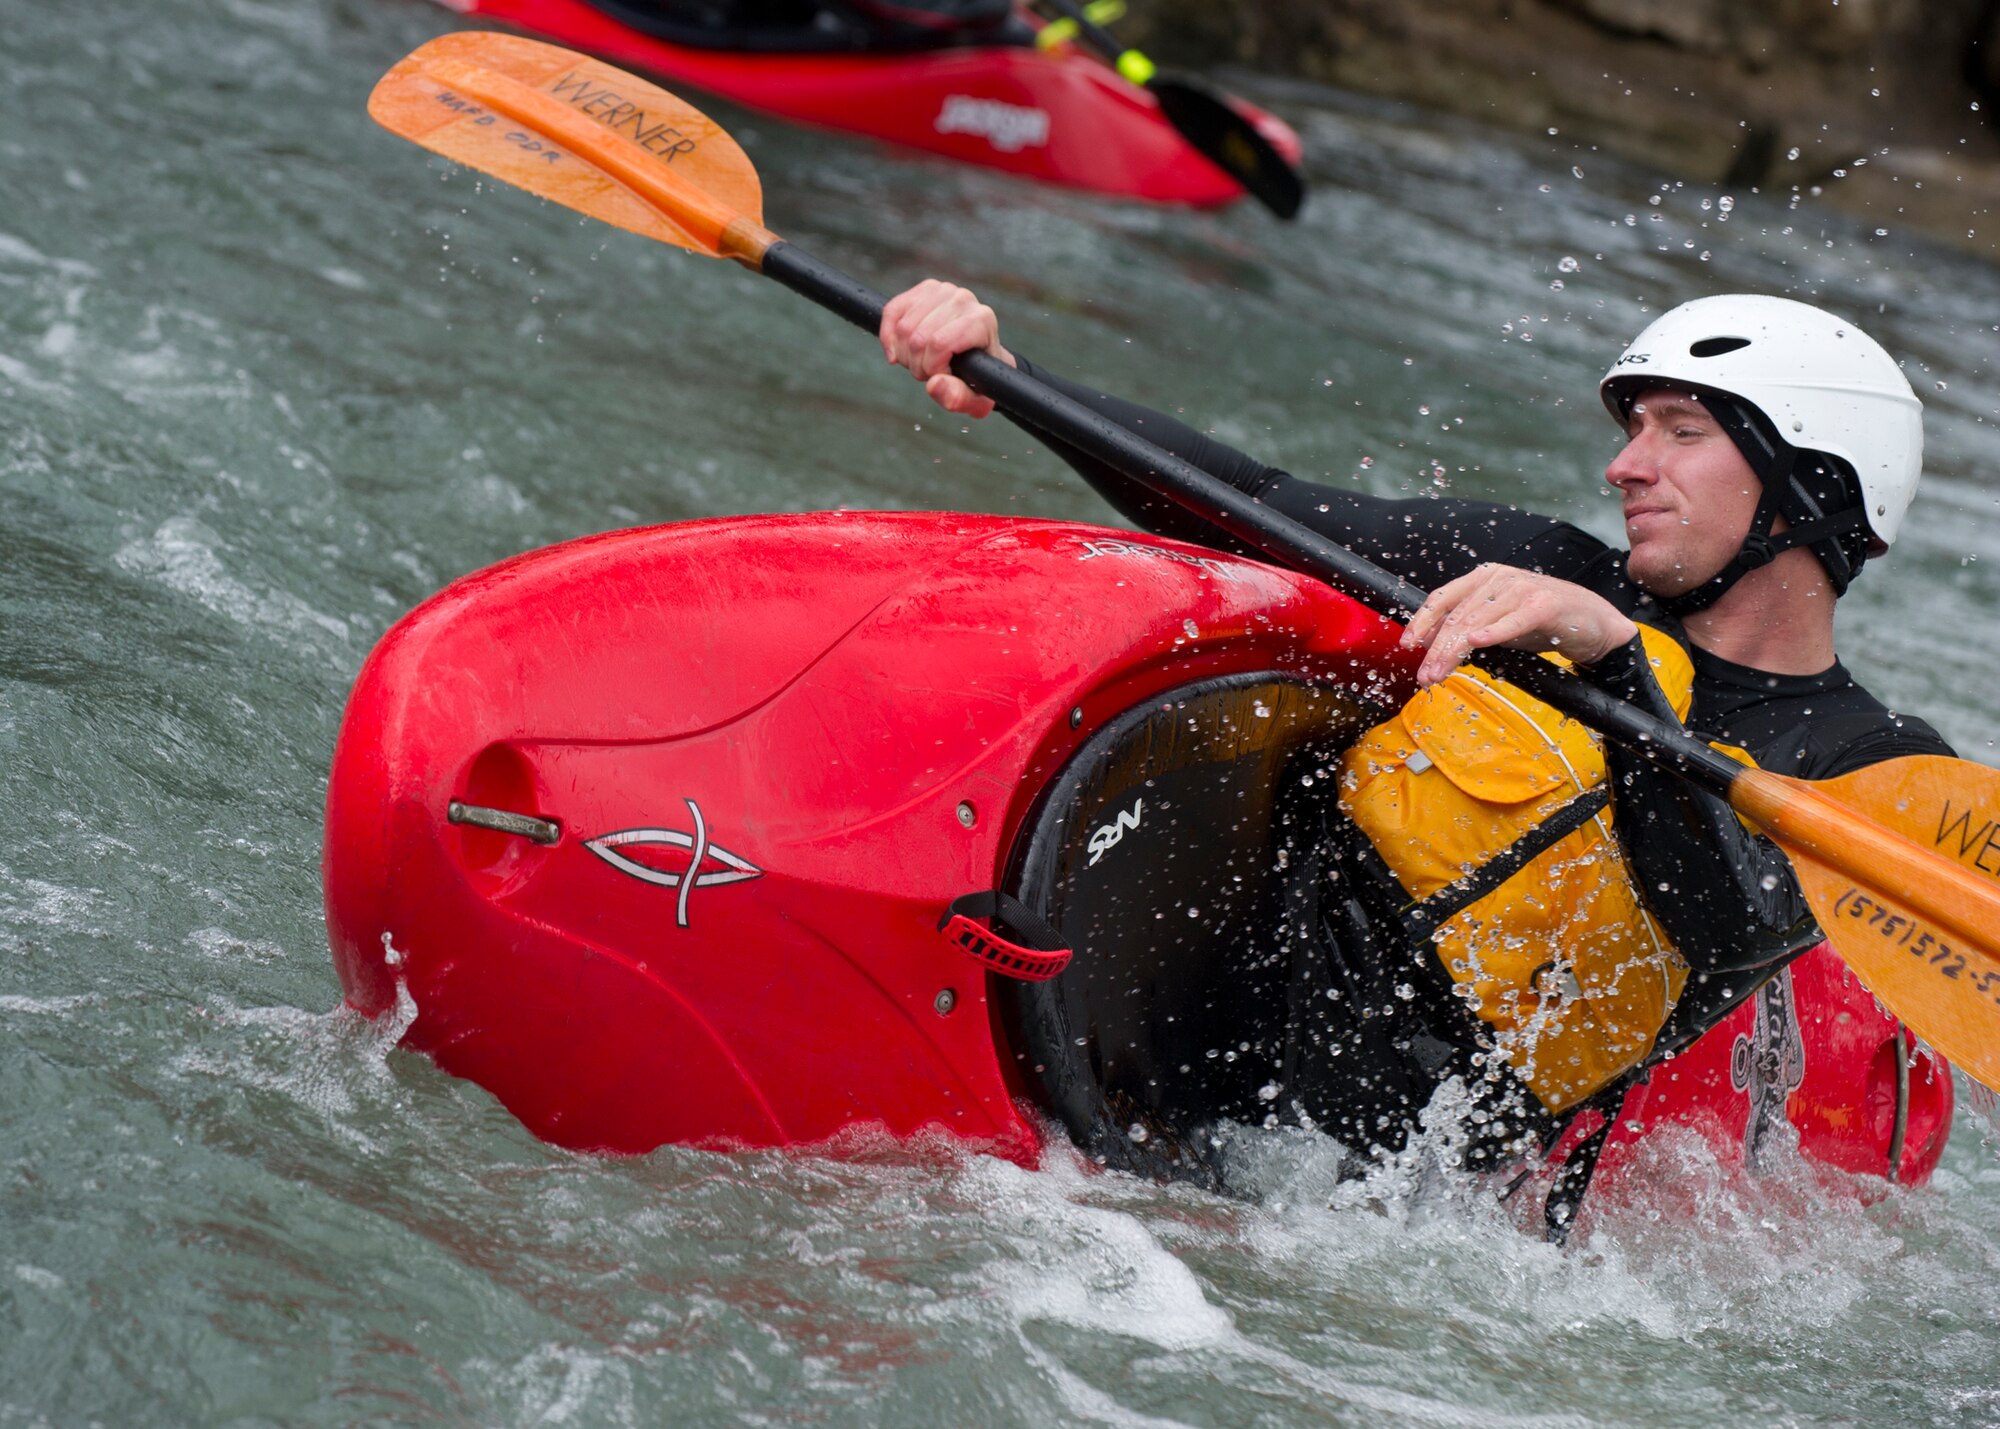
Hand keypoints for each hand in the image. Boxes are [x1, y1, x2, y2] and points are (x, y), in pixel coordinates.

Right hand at [879, 279, 1015, 417]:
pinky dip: (887, 337)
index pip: (938, 343)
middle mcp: (963, 299)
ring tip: (920, 362)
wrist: (978, 358)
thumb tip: (935, 384)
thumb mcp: (974, 399)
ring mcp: (943, 290)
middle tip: (928, 373)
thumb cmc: (977, 379)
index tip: (940, 377)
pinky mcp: (924, 289)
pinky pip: (892, 311)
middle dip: (916, 365)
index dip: (931, 367)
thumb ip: (958, 397)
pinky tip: (895, 352)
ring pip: (902, 327)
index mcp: (981, 321)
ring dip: (903, 354)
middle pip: (918, 337)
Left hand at [1399, 564, 1638, 686]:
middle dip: (1436, 649)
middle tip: (1425, 676)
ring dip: (1454, 651)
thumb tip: (1431, 646)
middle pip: (1457, 616)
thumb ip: (1468, 629)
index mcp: (1484, 579)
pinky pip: (1513, 620)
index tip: (1407, 646)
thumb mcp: (1498, 625)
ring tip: (1440, 673)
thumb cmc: (1544, 623)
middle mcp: (1499, 579)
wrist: (1594, 624)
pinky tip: (1477, 642)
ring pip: (1477, 622)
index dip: (1422, 622)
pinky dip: (1494, 632)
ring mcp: (1522, 589)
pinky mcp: (1544, 605)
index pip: (1444, 598)